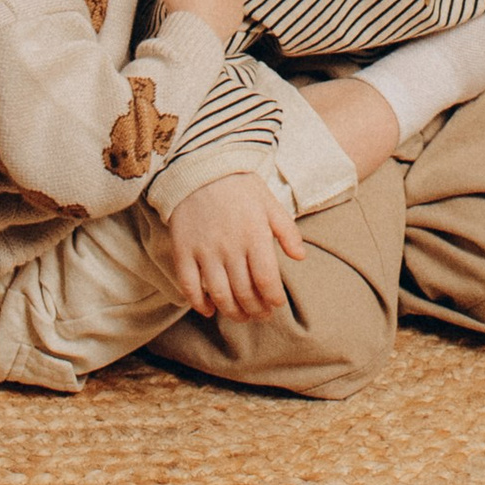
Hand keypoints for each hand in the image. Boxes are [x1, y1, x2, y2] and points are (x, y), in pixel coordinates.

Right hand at [164, 171, 305, 323]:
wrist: (199, 168)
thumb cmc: (239, 186)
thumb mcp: (269, 202)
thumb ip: (286, 231)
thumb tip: (301, 257)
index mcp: (254, 234)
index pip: (267, 280)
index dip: (273, 298)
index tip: (277, 304)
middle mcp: (230, 247)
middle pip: (245, 292)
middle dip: (256, 310)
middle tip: (261, 316)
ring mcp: (204, 251)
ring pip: (219, 294)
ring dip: (232, 312)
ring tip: (241, 317)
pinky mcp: (184, 251)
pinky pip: (190, 286)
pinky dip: (199, 303)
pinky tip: (209, 310)